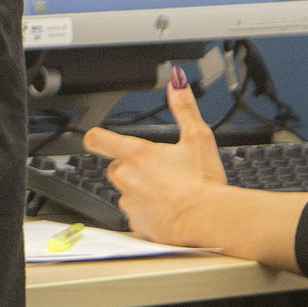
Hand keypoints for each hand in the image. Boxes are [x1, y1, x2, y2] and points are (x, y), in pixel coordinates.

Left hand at [82, 67, 228, 245]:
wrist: (210, 219)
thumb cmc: (203, 181)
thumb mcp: (198, 137)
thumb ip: (183, 107)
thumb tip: (176, 82)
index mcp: (136, 153)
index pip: (97, 139)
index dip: (97, 137)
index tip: (98, 138)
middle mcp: (126, 178)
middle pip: (116, 167)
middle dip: (132, 167)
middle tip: (159, 170)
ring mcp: (130, 202)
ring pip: (126, 191)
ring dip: (140, 190)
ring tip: (168, 191)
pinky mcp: (137, 224)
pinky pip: (136, 215)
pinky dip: (147, 212)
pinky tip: (167, 209)